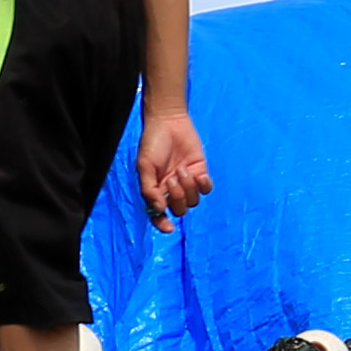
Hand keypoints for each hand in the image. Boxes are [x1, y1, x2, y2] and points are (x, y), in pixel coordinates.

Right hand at [136, 107, 210, 232]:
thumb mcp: (144, 166)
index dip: (162, 224)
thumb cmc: (152, 143)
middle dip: (178, 197)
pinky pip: (206, 190)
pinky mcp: (200, 172)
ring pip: (193, 201)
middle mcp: (171, 190)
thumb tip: (159, 209)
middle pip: (179, 209)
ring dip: (188, 188)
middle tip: (172, 179)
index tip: (168, 228)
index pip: (158, 214)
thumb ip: (149, 189)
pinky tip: (198, 175)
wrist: (168, 123)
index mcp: (155, 191)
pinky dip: (203, 186)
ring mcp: (187, 182)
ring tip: (182, 170)